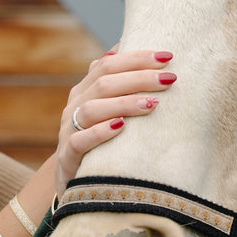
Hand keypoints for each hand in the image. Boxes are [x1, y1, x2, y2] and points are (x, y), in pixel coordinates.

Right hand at [55, 49, 176, 197]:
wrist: (73, 182)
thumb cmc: (99, 142)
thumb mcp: (108, 111)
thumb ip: (120, 86)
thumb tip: (138, 54)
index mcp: (85, 91)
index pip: (108, 65)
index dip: (136, 58)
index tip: (166, 56)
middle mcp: (75, 106)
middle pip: (103, 83)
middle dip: (138, 77)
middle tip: (168, 78)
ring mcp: (69, 130)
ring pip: (92, 109)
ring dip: (124, 103)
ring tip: (152, 103)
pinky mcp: (68, 157)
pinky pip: (80, 141)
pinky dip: (100, 132)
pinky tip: (121, 127)